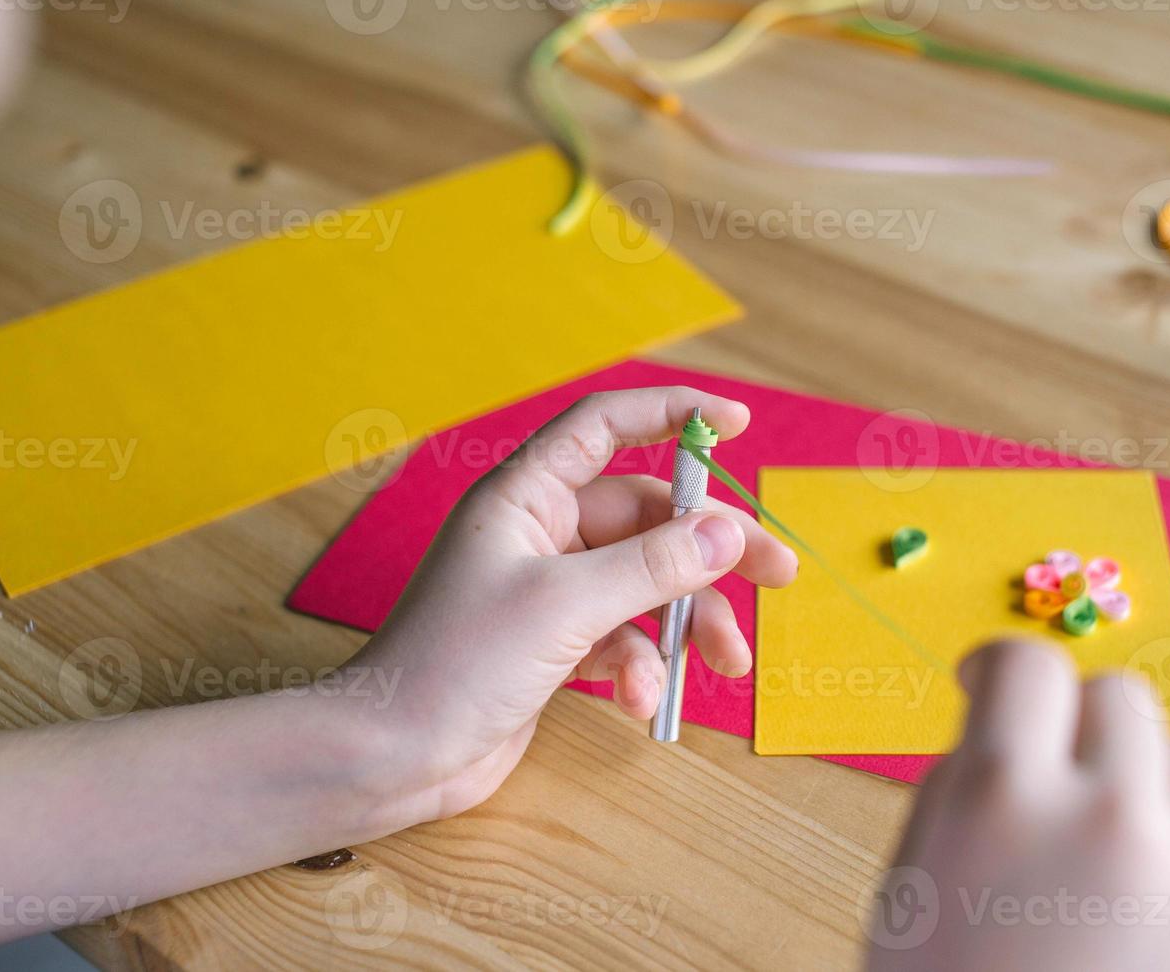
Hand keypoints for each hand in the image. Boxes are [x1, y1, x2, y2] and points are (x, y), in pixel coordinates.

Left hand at [347, 387, 797, 825]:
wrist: (392, 756)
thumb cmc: (458, 661)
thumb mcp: (567, 606)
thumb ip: (653, 565)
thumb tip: (728, 532)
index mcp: (527, 494)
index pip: (607, 425)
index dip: (673, 413)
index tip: (737, 423)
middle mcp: (540, 532)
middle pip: (648, 518)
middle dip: (711, 550)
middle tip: (777, 575)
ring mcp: (549, 589)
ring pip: (645, 584)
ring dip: (687, 622)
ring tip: (726, 662)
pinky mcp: (554, 643)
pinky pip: (622, 635)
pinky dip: (642, 663)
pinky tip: (641, 701)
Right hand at [868, 639, 1169, 971]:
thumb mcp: (912, 888)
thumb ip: (958, 793)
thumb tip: (997, 731)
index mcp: (1002, 800)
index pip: (1027, 665)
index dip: (1000, 664)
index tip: (988, 682)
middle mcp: (1105, 817)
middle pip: (1118, 696)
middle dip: (1074, 715)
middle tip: (1046, 755)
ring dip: (1138, 770)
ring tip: (1099, 819)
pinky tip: (1132, 883)